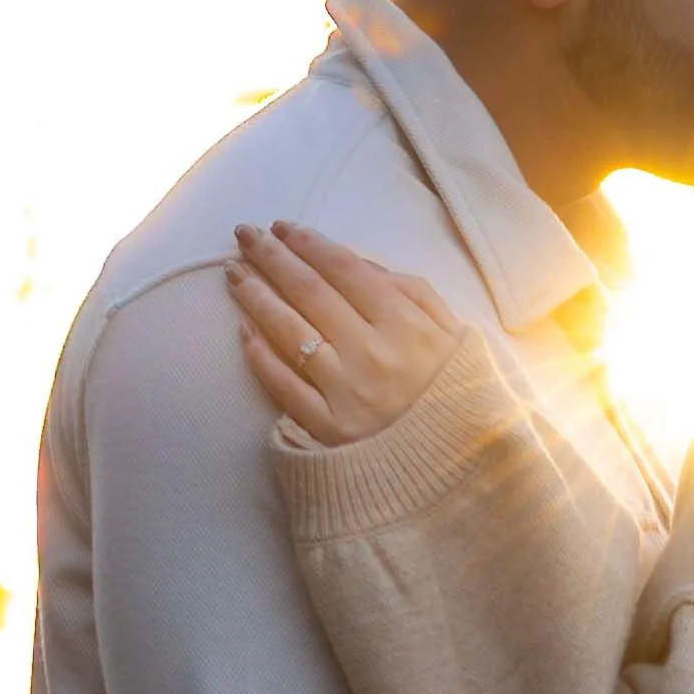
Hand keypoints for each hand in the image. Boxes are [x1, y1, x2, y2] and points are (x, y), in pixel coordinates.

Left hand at [227, 220, 461, 445]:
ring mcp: (346, 393)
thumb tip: (360, 264)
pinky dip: (259, 354)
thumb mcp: (454, 334)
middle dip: (272, 257)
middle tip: (245, 234)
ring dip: (255, 296)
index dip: (309, 243)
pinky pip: (283, 384)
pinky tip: (243, 328)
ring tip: (234, 272)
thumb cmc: (456, 392)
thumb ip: (413, 293)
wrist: (459, 466)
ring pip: (288, 332)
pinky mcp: (327, 429)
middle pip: (310, 293)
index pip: (345, 270)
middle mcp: (373, 354)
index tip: (282, 227)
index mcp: (407, 326)